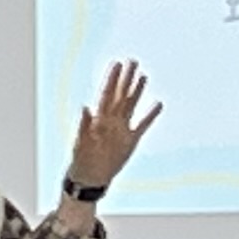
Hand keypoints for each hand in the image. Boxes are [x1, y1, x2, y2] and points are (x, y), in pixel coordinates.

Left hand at [68, 62, 157, 194]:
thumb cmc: (82, 161)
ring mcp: (121, 129)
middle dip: (126, 78)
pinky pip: (143, 124)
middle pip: (120, 95)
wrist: (90, 177)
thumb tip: (85, 107)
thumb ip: (84, 125)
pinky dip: (150, 114)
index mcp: (100, 120)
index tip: (117, 64)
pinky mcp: (130, 140)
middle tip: (132, 61)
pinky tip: (157, 104)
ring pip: (131, 105)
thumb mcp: (81, 143)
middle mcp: (111, 121)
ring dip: (137, 91)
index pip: (107, 94)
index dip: (112, 79)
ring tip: (142, 76)